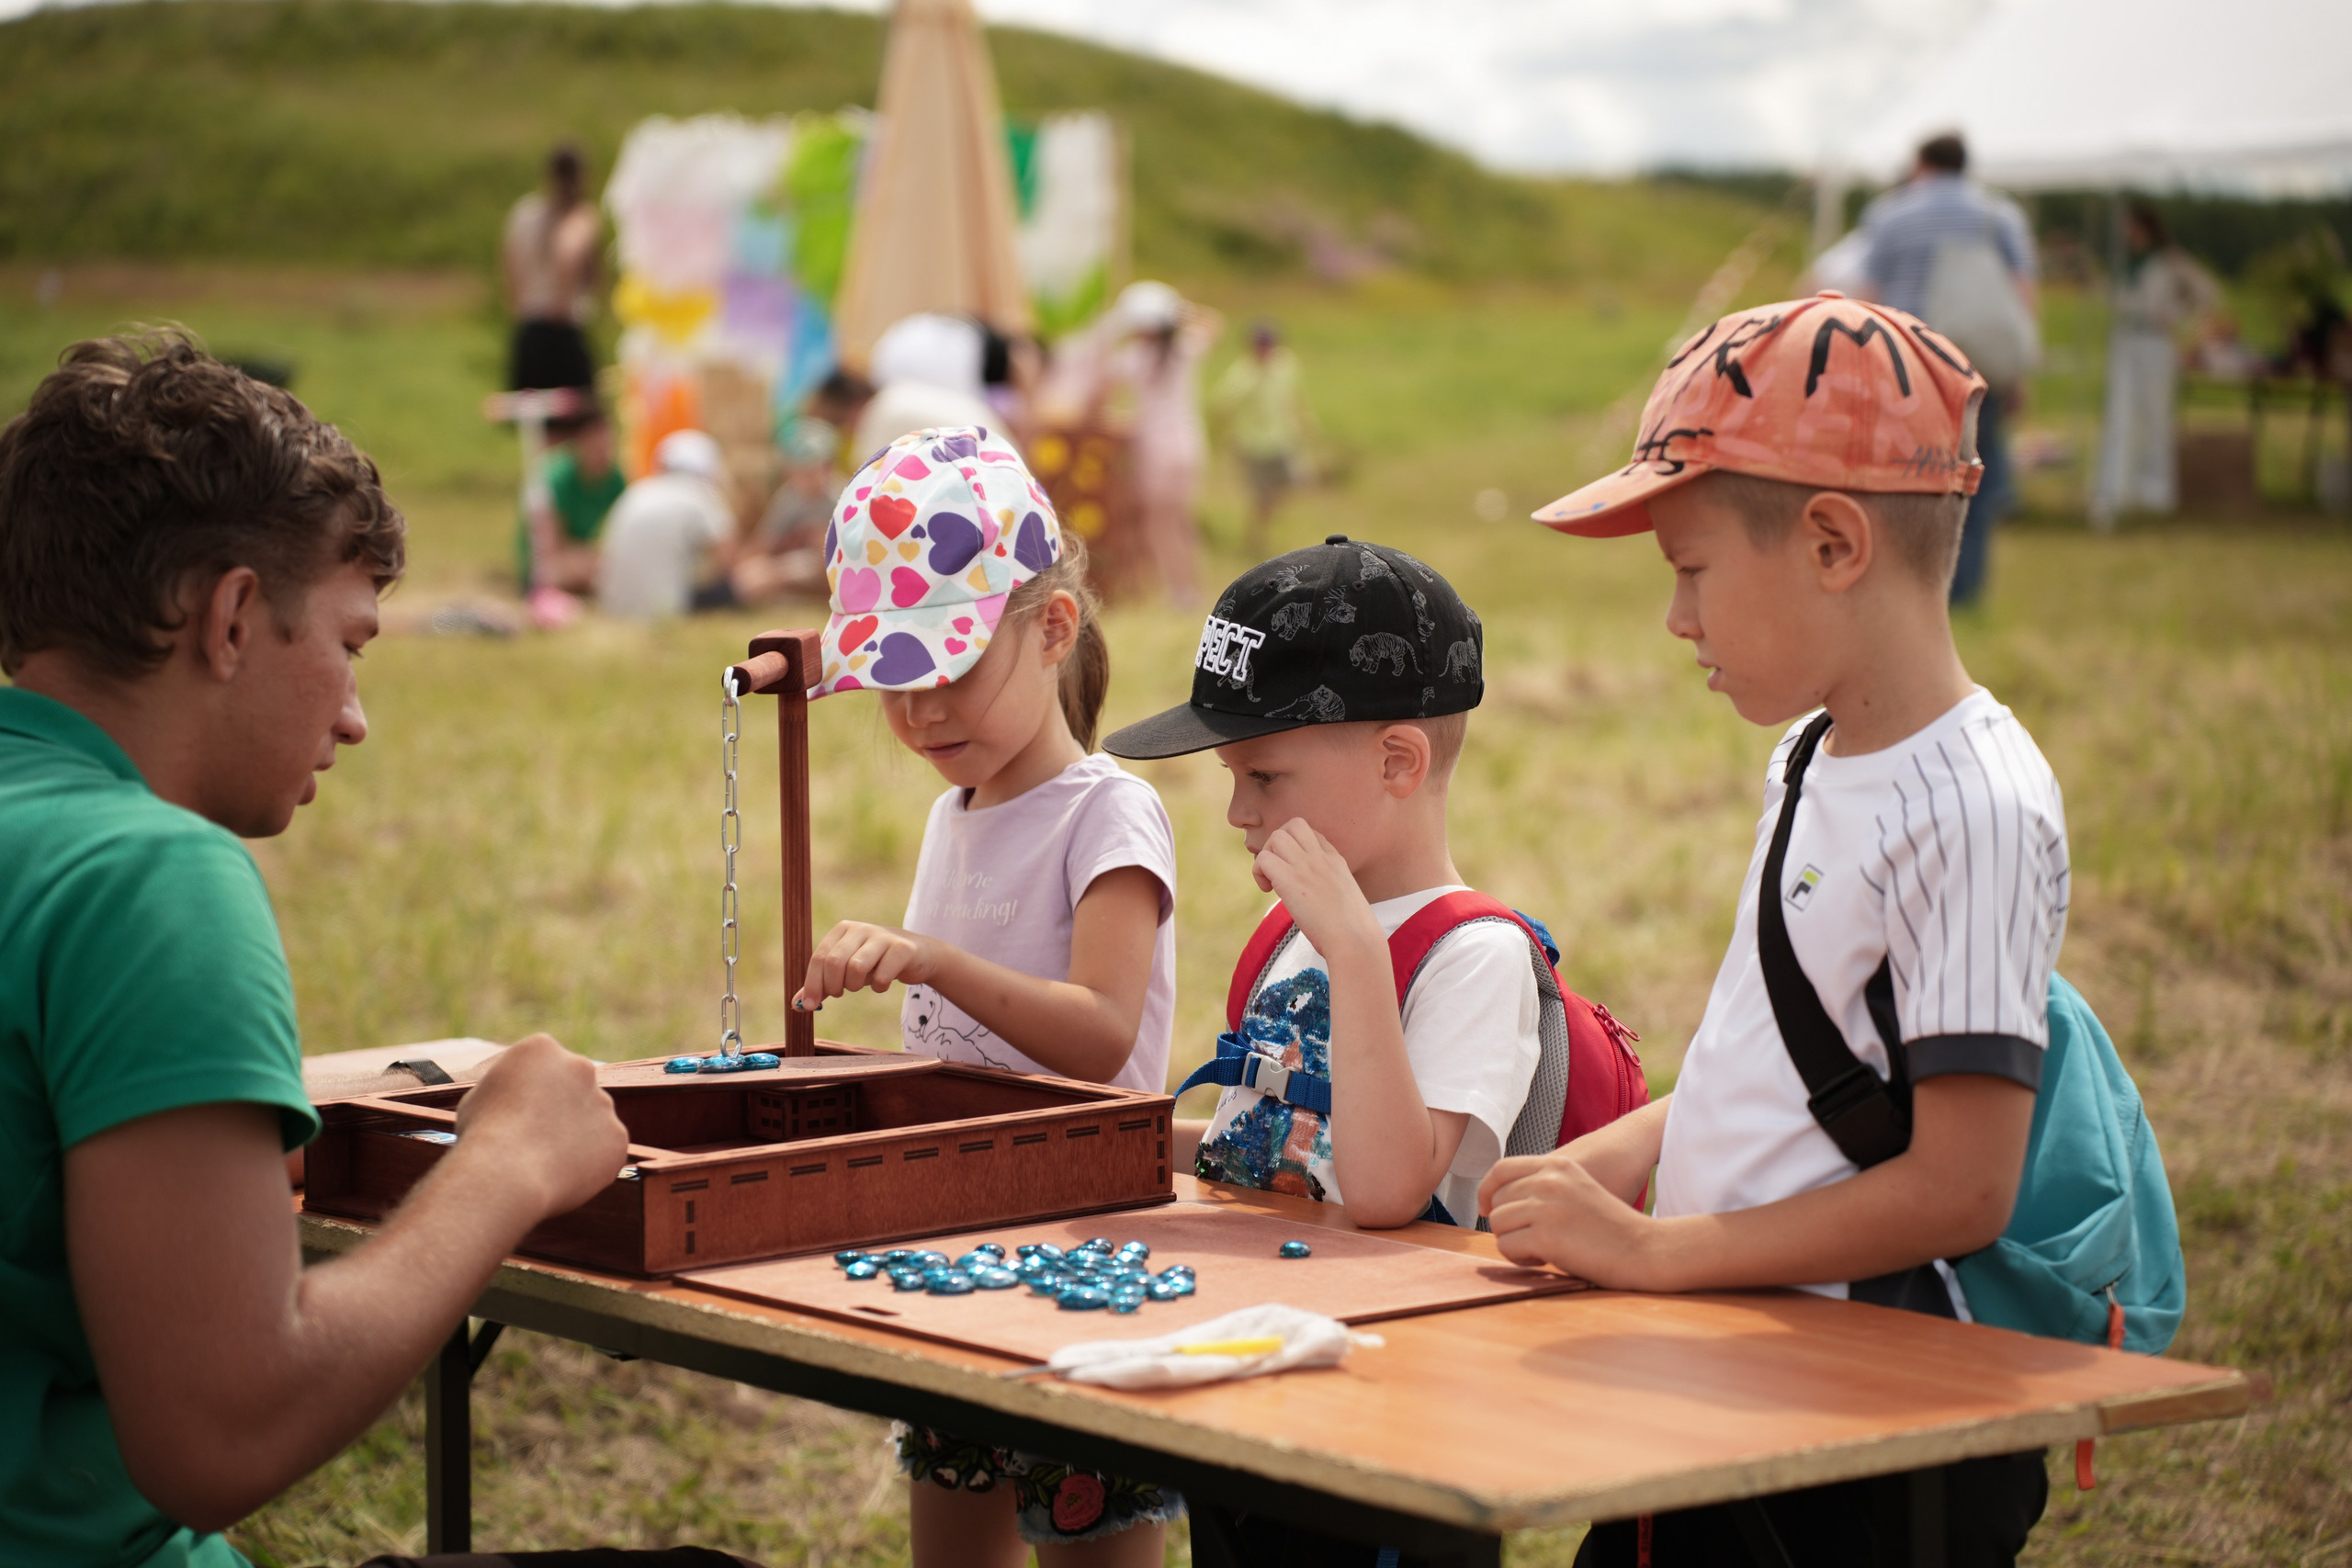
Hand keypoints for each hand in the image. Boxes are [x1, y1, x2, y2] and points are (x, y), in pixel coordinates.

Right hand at [451, 1033, 627, 1218]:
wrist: (505, 1172)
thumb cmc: (481, 1136)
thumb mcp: (479, 1095)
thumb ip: (507, 1087)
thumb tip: (514, 1093)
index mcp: (542, 1049)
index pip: (543, 1066)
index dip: (531, 1093)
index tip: (521, 1113)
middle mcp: (580, 1067)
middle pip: (574, 1087)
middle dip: (561, 1110)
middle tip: (537, 1139)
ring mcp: (604, 1102)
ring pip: (593, 1120)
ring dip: (576, 1137)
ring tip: (544, 1162)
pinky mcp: (617, 1137)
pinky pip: (605, 1150)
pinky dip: (589, 1164)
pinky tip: (562, 1175)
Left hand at [794, 920, 937, 1011]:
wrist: (917, 955)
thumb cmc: (875, 962)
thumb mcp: (846, 971)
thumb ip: (822, 985)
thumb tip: (797, 1005)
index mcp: (842, 929)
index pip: (819, 957)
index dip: (812, 984)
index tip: (809, 1006)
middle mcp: (861, 929)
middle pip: (835, 962)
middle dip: (834, 986)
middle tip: (841, 993)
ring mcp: (883, 936)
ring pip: (856, 967)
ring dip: (855, 986)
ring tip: (860, 985)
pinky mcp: (902, 948)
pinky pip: (881, 976)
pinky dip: (878, 987)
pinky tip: (882, 983)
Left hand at [1251, 819, 1380, 959]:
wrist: (1356, 941)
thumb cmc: (1353, 932)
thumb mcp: (1345, 900)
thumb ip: (1330, 890)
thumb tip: (1317, 903)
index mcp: (1336, 861)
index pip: (1312, 834)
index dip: (1297, 848)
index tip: (1296, 872)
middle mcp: (1321, 858)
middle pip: (1293, 824)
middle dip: (1278, 844)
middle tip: (1279, 871)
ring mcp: (1306, 866)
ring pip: (1276, 837)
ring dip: (1267, 856)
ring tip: (1272, 881)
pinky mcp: (1290, 881)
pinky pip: (1263, 859)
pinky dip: (1258, 873)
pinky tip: (1269, 891)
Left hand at [1479, 1148, 1657, 1288]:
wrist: (1645, 1248)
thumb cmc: (1611, 1227)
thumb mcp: (1577, 1190)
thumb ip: (1543, 1189)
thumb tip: (1497, 1204)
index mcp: (1557, 1165)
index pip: (1501, 1169)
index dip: (1487, 1191)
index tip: (1486, 1209)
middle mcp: (1548, 1180)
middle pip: (1496, 1200)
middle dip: (1507, 1223)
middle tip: (1533, 1240)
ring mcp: (1545, 1207)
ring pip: (1497, 1224)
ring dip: (1513, 1242)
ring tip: (1541, 1251)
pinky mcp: (1545, 1235)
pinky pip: (1507, 1247)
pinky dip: (1520, 1259)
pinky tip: (1545, 1261)